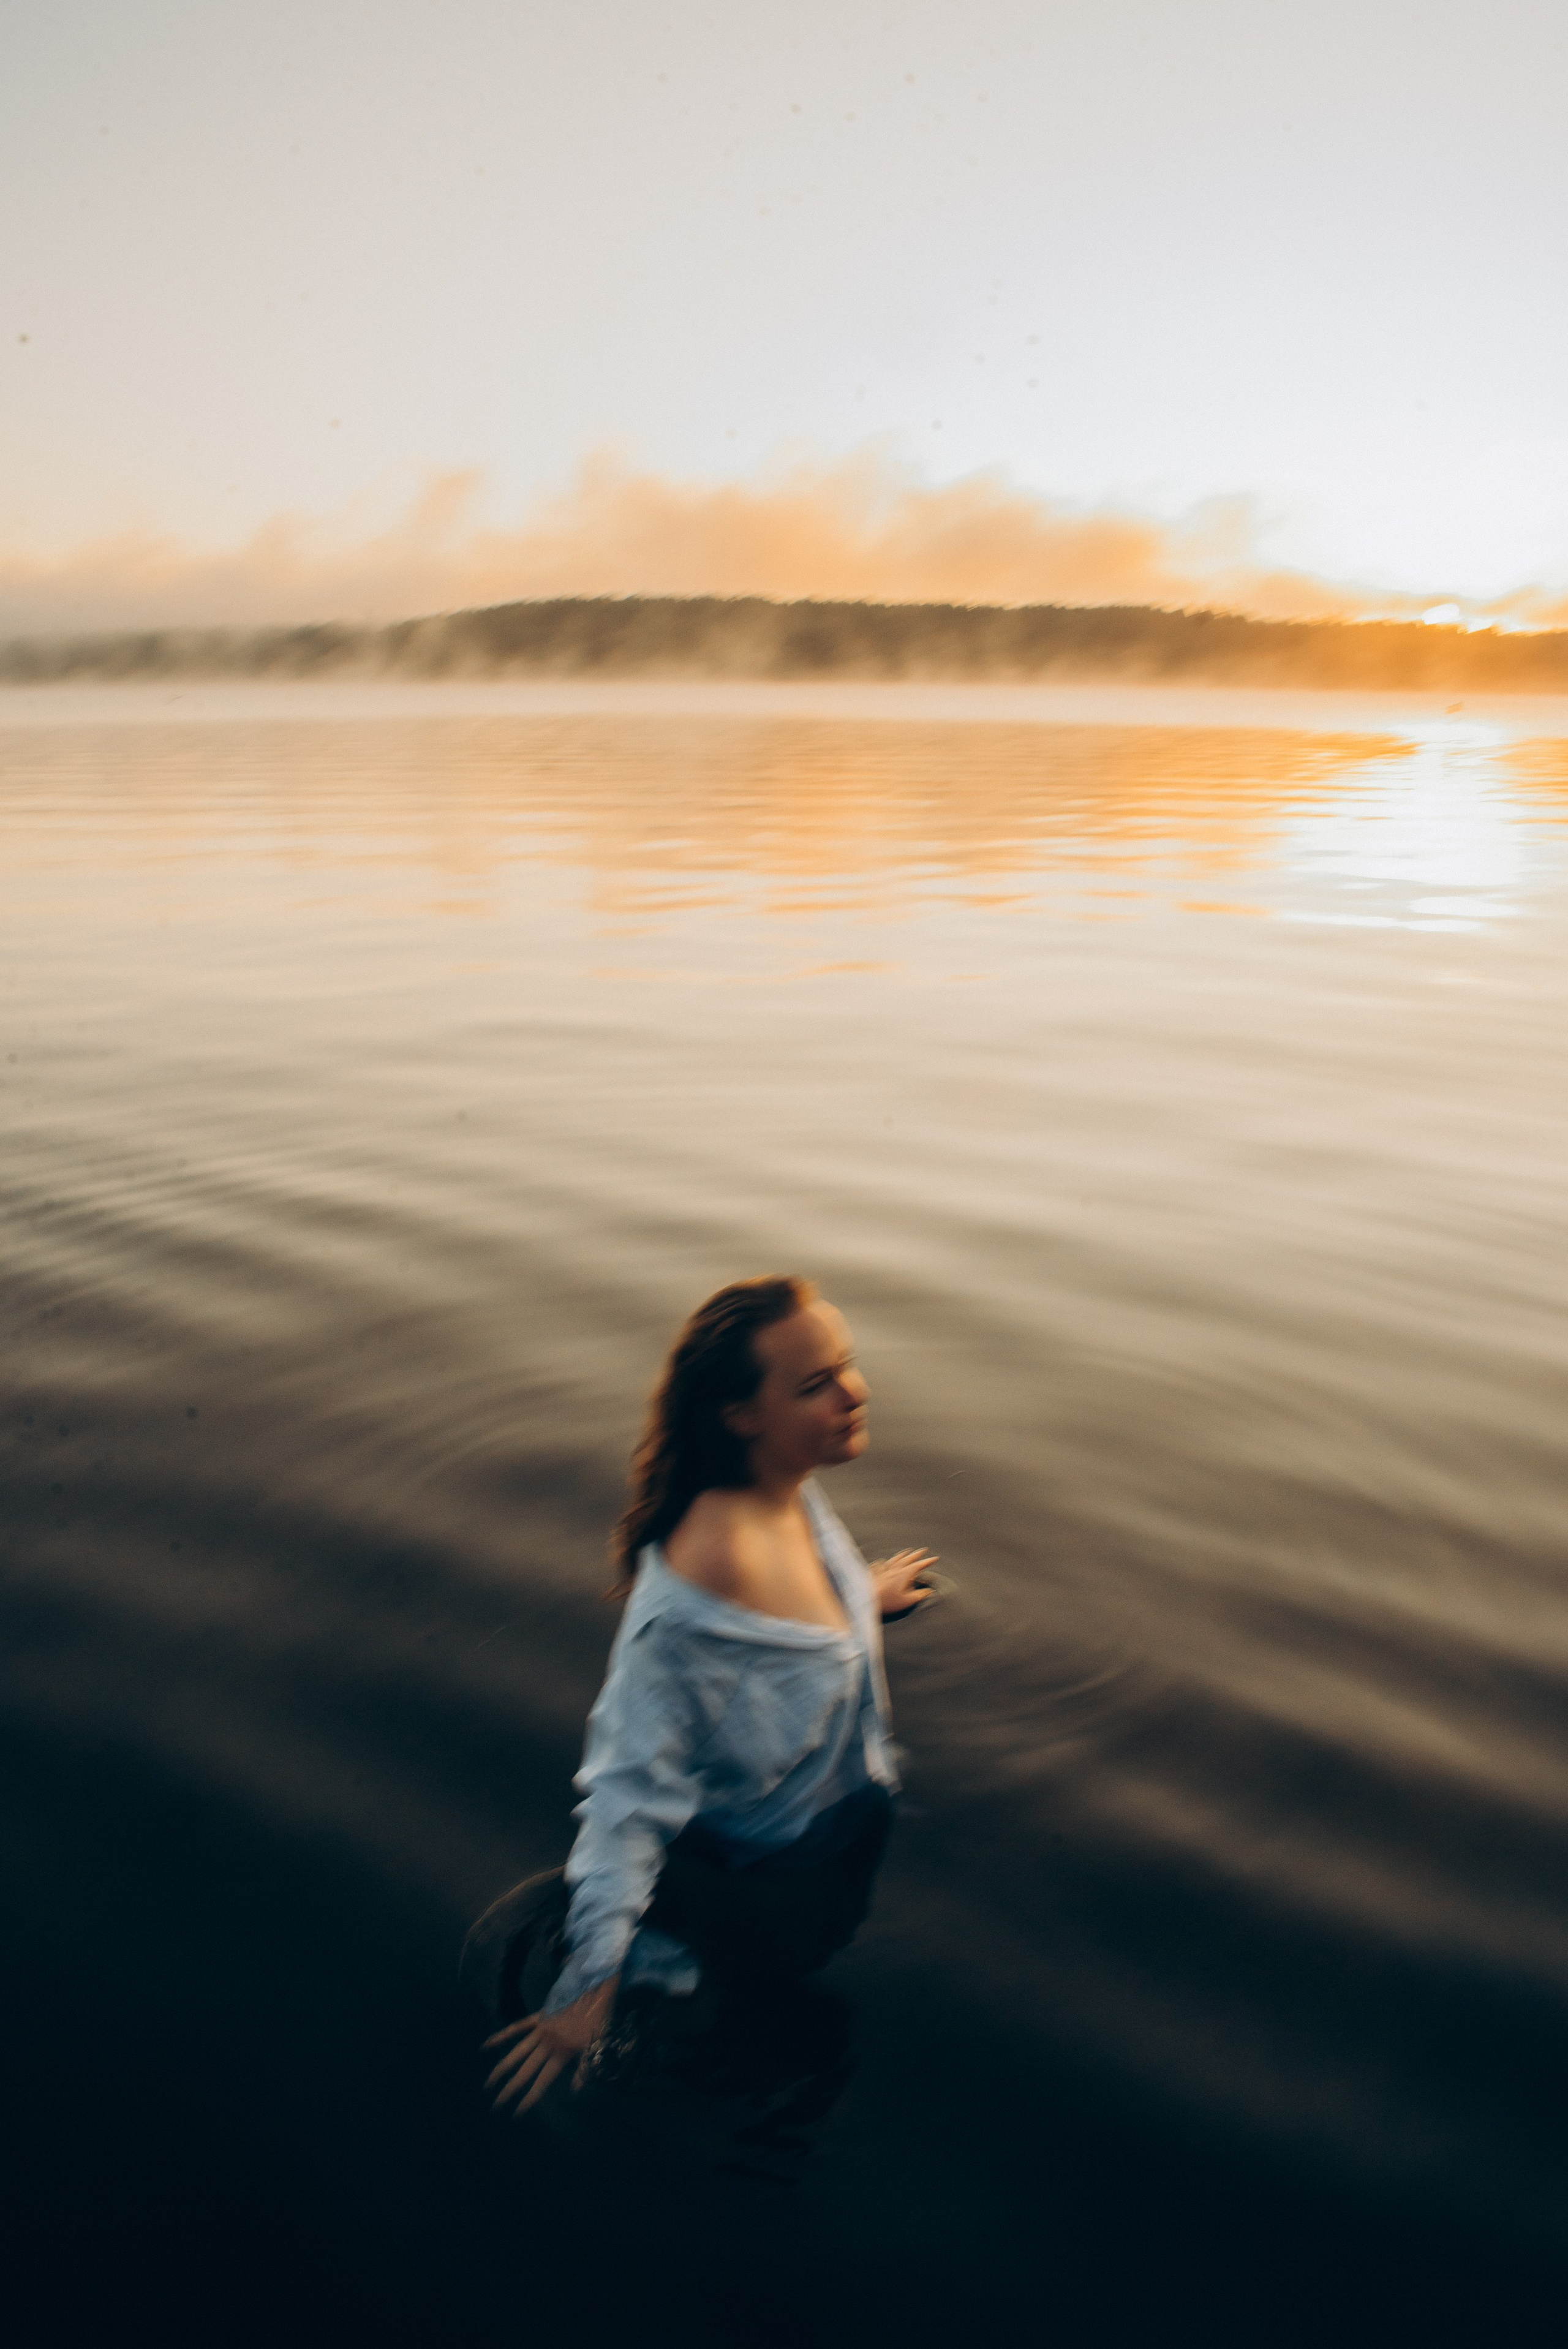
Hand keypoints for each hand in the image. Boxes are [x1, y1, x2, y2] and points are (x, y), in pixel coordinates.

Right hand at [483, 1974, 618, 2116]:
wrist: (594, 1987)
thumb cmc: (599, 2017)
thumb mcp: (598, 2045)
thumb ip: (584, 2069)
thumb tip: (575, 2091)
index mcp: (562, 2053)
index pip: (542, 2082)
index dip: (529, 2097)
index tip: (517, 2112)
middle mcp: (547, 2043)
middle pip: (525, 2070)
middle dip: (510, 2088)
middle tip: (496, 2104)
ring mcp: (540, 2029)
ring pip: (517, 2052)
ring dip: (502, 2068)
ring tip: (490, 2081)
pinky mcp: (538, 2017)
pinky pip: (517, 2027)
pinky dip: (502, 2035)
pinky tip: (487, 2043)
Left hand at [869, 1548, 938, 1618]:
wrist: (866, 1597)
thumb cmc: (887, 1601)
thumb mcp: (907, 1601)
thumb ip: (919, 1595)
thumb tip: (929, 1591)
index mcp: (904, 1574)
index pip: (919, 1565)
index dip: (927, 1561)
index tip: (935, 1558)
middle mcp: (895, 1568)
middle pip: (908, 1558)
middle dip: (917, 1554)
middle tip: (924, 1550)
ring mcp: (884, 1569)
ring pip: (895, 1559)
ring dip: (903, 1554)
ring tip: (908, 1551)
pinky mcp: (874, 1572)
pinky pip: (881, 1564)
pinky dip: (885, 1561)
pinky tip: (883, 1561)